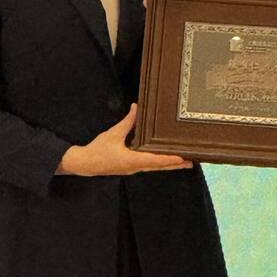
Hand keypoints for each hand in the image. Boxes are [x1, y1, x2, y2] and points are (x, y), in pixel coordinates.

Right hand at [57, 104, 192, 175]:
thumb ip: (127, 122)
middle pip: (160, 166)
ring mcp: (134, 169)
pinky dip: (159, 162)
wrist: (84, 164)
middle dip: (175, 164)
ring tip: (183, 161)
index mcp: (132, 160)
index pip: (155, 160)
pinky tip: (165, 159)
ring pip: (155, 167)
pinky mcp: (131, 167)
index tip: (182, 158)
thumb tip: (137, 107)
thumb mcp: (113, 133)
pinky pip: (149, 166)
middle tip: (192, 162)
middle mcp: (136, 167)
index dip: (170, 159)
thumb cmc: (98, 150)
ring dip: (169, 164)